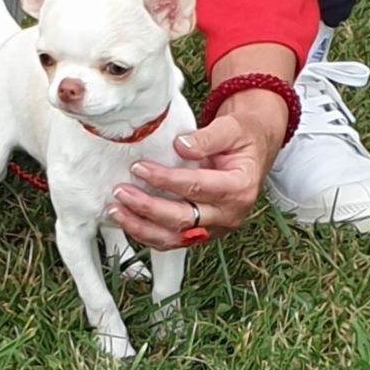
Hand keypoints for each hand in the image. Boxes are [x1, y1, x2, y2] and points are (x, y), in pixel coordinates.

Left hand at [107, 90, 289, 251]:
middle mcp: (230, 214)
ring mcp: (217, 227)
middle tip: (121, 191)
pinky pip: (174, 240)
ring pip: (175, 237)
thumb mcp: (230, 128)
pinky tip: (128, 221)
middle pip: (183, 218)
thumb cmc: (242, 137)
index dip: (165, 179)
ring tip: (116, 211)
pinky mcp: (204, 232)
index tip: (140, 168)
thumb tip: (180, 145)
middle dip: (148, 207)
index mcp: (240, 188)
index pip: (197, 187)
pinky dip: (149, 234)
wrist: (253, 148)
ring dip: (142, 227)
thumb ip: (207, 138)